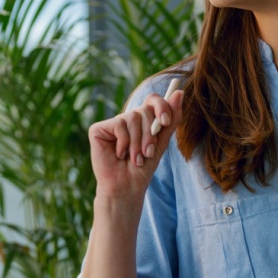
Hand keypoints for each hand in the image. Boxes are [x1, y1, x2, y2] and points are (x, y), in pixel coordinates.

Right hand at [88, 88, 183, 202]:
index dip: (161, 106)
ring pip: (132, 118)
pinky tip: (119, 155)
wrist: (126, 186)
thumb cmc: (142, 168)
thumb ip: (170, 119)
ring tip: (135, 158)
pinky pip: (119, 125)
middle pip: (144, 109)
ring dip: (137, 142)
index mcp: (142, 121)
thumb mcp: (161, 142)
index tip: (165, 121)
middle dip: (149, 133)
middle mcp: (126, 119)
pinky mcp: (98, 129)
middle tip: (147, 153)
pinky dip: (123, 143)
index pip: (152, 100)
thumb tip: (179, 92)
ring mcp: (112, 123)